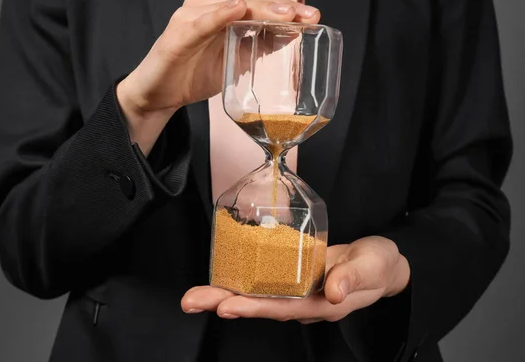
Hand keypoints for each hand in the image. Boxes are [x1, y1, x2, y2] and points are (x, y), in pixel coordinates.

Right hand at [118, 0, 319, 115]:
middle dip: (280, 8)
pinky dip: (218, 15)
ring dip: (258, 9)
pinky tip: (236, 9)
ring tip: (284, 13)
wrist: (160, 94)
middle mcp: (206, 5)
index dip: (287, 9)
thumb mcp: (235, 62)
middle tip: (305, 15)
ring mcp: (190, 16)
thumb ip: (257, 48)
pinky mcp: (176, 34)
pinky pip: (200, 23)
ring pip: (228, 7)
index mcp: (222, 10)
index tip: (313, 16)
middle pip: (248, 2)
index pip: (259, 5)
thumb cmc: (195, 73)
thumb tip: (289, 40)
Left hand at [181, 236, 409, 323]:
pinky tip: (221, 277)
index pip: (282, 308)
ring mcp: (295, 290)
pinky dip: (240, 280)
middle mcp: (303, 301)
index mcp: (321, 303)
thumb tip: (333, 291)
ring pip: (256, 295)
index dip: (253, 308)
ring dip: (224, 294)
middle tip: (191, 302)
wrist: (380, 264)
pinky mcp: (291, 276)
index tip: (226, 307)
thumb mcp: (372, 266)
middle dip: (223, 304)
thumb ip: (354, 277)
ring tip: (194, 296)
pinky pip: (262, 281)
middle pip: (259, 305)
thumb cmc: (378, 265)